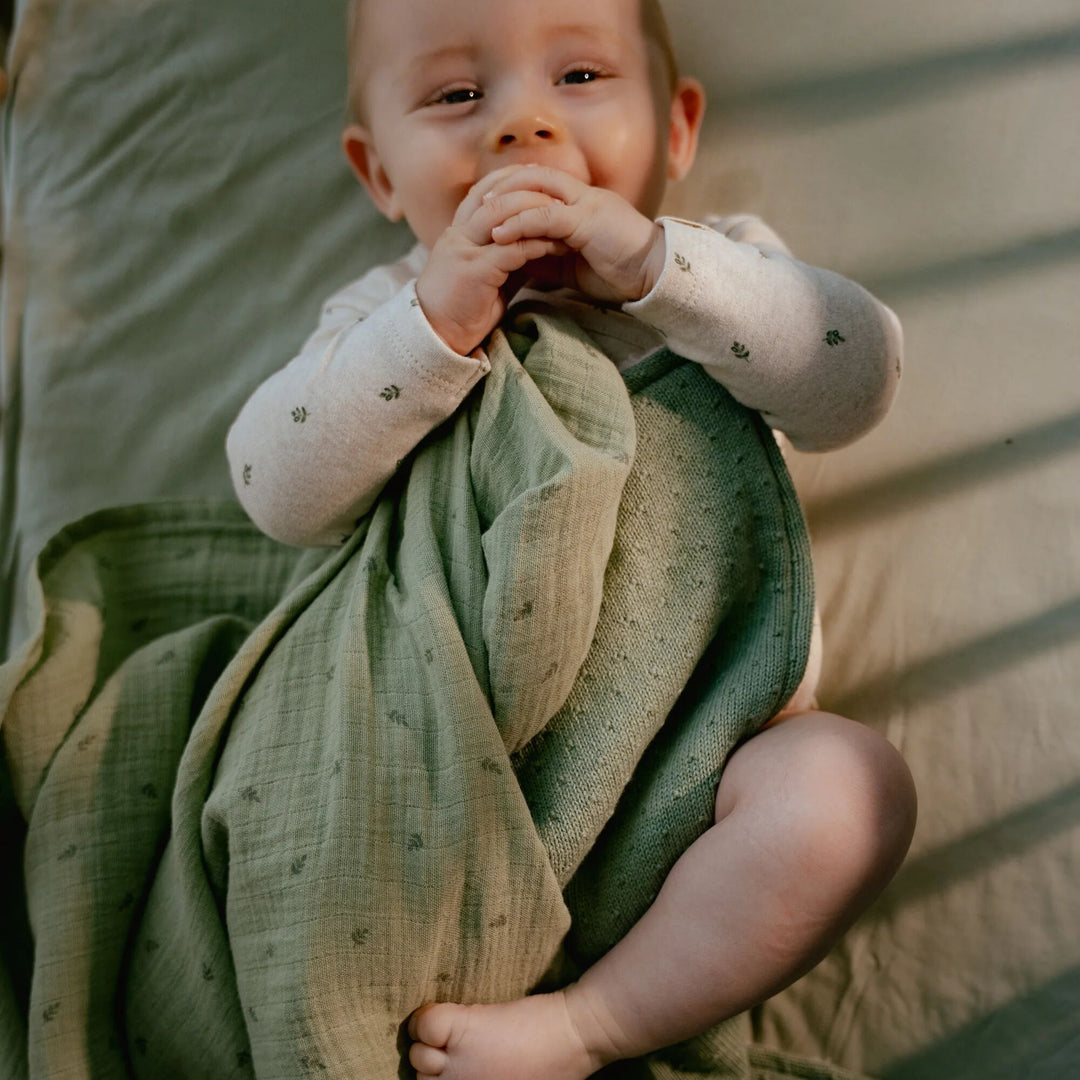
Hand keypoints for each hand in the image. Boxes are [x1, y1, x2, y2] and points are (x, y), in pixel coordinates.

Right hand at [416, 166, 571, 354]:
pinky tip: (555, 247)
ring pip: (502, 216)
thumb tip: (535, 246)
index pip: (484, 192)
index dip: (511, 179)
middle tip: (562, 196)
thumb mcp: (486, 275)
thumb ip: (505, 257)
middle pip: (495, 196)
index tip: (540, 177)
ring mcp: (464, 251)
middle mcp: (458, 234)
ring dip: (536, 214)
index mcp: (458, 232)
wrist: (436, 337)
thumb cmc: (462, 309)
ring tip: (564, 218)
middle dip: (530, 191)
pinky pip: (510, 249)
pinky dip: (535, 245)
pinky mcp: (474, 271)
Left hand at [480, 165, 666, 303]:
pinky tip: (498, 236)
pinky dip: (519, 223)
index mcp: (580, 203)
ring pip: (535, 191)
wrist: (656, 276)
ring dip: (504, 204)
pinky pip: (545, 216)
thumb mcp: (574, 264)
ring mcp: (585, 204)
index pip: (538, 185)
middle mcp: (581, 196)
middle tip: (473, 205)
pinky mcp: (587, 220)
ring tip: (479, 218)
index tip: (482, 208)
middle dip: (500, 188)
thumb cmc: (620, 272)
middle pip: (532, 177)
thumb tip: (519, 260)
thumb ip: (549, 256)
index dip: (509, 193)